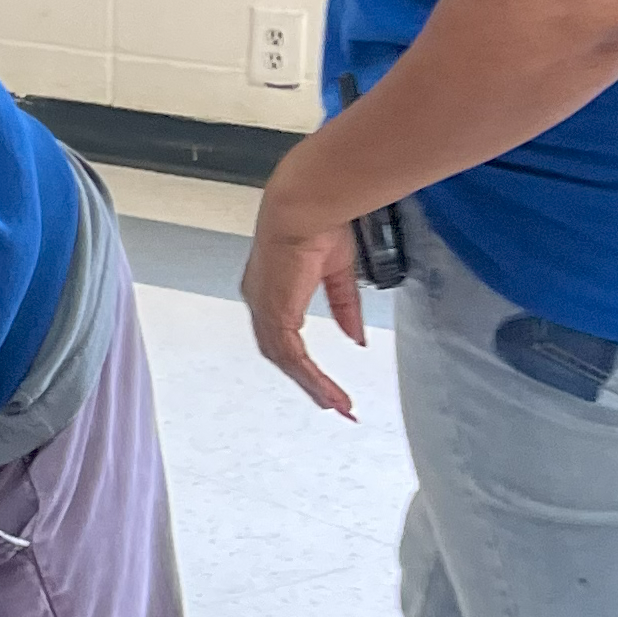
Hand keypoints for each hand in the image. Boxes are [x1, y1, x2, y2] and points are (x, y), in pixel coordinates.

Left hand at [242, 197, 367, 418]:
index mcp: (272, 291)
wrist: (304, 210)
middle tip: (332, 403)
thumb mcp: (336, 274)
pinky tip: (327, 391)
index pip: (284, 336)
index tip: (323, 380)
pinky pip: (291, 355)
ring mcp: (264, 309)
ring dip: (312, 385)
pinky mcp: (275, 313)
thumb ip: (344, 307)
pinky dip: (310, 376)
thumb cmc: (317, 226)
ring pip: (286, 360)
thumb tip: (355, 337)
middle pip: (281, 355)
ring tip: (337, 405)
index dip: (302, 361)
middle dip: (307, 381)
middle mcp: (262, 303)